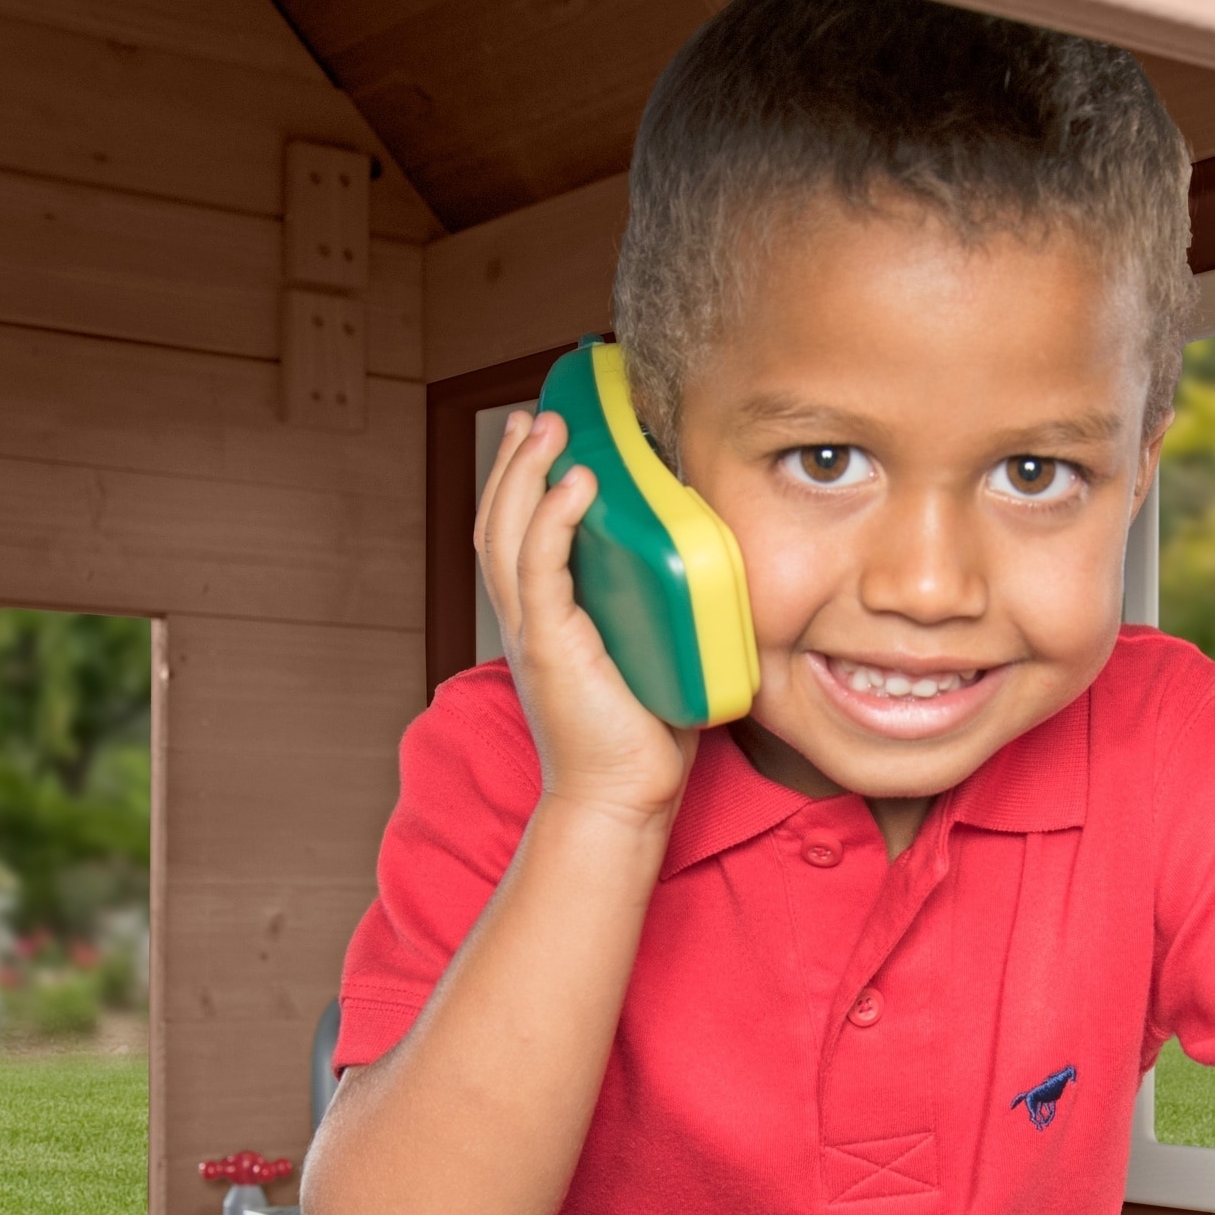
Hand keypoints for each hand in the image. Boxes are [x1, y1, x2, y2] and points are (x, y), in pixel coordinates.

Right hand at [475, 409, 697, 825]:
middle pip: (501, 520)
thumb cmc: (643, 739)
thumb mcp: (655, 656)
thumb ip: (663, 614)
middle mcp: (528, 620)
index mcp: (546, 620)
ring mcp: (533, 631)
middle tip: (539, 414)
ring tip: (549, 428)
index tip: (544, 437)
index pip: (518, 535)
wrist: (624, 800)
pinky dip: (551, 521)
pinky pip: (540, 569)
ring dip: (527, 474)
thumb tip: (713, 573)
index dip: (525, 483)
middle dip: (517, 462)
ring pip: (509, 532)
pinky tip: (570, 484)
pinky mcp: (551, 646)